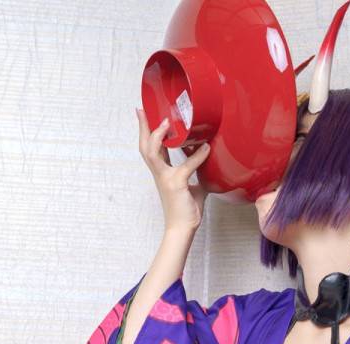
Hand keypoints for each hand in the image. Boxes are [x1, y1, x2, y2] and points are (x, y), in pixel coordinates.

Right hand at [136, 107, 211, 233]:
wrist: (183, 228)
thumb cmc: (186, 209)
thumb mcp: (194, 186)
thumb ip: (197, 171)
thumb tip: (208, 159)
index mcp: (162, 171)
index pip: (152, 147)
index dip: (148, 131)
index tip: (145, 115)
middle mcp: (160, 172)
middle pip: (145, 146)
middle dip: (143, 127)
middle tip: (142, 110)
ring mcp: (165, 177)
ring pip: (152, 152)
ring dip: (157, 135)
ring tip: (166, 121)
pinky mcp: (176, 184)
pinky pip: (186, 166)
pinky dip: (197, 156)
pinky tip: (206, 148)